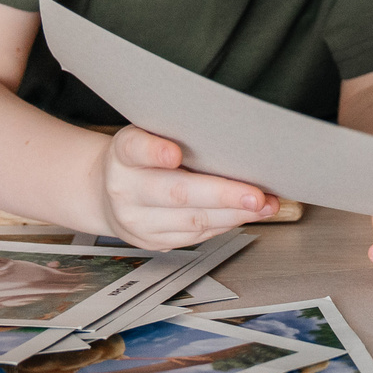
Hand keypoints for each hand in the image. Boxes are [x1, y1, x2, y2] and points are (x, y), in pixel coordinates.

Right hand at [94, 124, 276, 248]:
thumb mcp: (146, 135)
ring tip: (264, 205)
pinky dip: (226, 224)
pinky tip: (247, 215)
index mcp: (123, 154)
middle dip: (222, 195)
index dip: (154, 151)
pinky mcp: (153, 241)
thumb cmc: (139, 158)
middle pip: (175, 193)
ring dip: (234, 214)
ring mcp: (138, 220)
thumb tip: (230, 131)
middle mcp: (125, 189)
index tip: (173, 153)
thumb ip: (173, 133)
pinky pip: (196, 235)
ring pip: (192, 220)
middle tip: (255, 195)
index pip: (135, 149)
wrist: (108, 193)